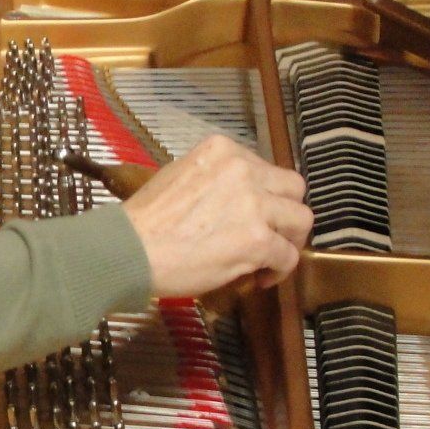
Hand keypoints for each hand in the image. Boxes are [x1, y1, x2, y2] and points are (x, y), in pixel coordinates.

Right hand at [121, 135, 310, 296]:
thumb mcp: (179, 176)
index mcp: (222, 150)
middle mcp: (243, 169)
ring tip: (271, 258)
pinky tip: (260, 278)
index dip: (264, 195)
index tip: (253, 215)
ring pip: (301, 219)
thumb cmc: (143, 220)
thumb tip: (232, 203)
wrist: (128, 249)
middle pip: (293, 188)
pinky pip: (288, 256)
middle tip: (272, 233)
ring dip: (289, 241)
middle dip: (286, 213)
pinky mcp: (257, 240)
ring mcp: (253, 204)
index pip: (265, 168)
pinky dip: (279, 270)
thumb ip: (213, 180)